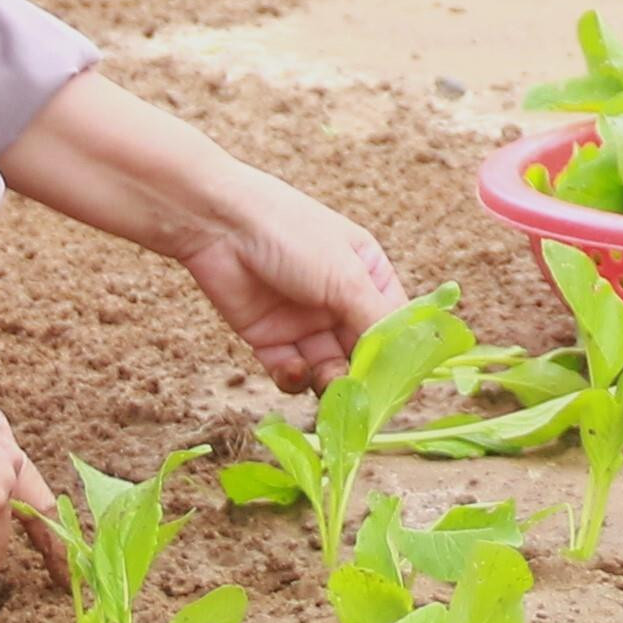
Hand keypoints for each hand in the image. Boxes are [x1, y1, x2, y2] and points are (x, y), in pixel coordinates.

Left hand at [160, 164, 404, 389]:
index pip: (393, 324)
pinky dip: (296, 378)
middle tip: (363, 399)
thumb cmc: (291, 234)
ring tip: (329, 386)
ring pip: (328, 367)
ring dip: (331, 381)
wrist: (218, 224)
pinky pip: (292, 371)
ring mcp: (303, 321)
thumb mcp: (345, 276)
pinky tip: (295, 369)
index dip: (397, 354)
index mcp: (366, 274)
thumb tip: (404, 360)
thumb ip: (376, 320)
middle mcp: (339, 300)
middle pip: (362, 351)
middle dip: (363, 375)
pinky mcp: (269, 339)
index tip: (400, 383)